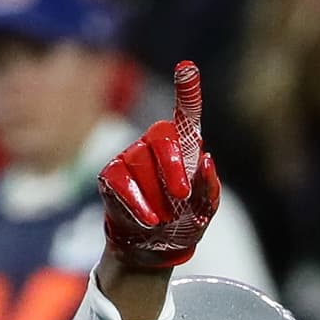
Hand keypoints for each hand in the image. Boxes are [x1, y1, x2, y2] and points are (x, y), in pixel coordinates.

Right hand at [98, 60, 219, 270]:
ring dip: (156, 196)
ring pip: (139, 162)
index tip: (187, 69)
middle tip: (182, 196)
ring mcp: (131, 158)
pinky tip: (147, 220)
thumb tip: (206, 159)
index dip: (186, 92)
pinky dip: (136, 204)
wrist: (154, 251)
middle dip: (173, 167)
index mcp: (184, 148)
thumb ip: (209, 190)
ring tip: (163, 219)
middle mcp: (155, 146)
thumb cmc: (183, 224)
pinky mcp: (111, 176)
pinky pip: (120, 182)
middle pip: (161, 137)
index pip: (185, 115)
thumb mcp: (204, 213)